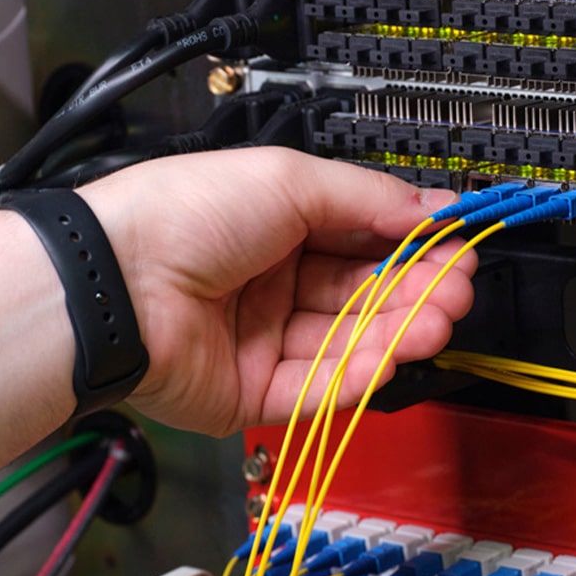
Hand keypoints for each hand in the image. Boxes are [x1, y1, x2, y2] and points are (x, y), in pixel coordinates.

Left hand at [79, 148, 475, 436]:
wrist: (118, 279)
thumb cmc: (184, 213)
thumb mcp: (288, 180)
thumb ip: (367, 198)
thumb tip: (433, 205)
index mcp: (274, 227)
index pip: (360, 241)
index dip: (410, 246)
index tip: (454, 247)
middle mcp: (271, 284)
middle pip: (361, 296)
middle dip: (414, 292)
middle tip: (458, 288)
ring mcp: (262, 342)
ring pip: (347, 345)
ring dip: (397, 333)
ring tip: (439, 319)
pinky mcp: (252, 395)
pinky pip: (317, 390)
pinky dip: (358, 374)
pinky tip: (392, 354)